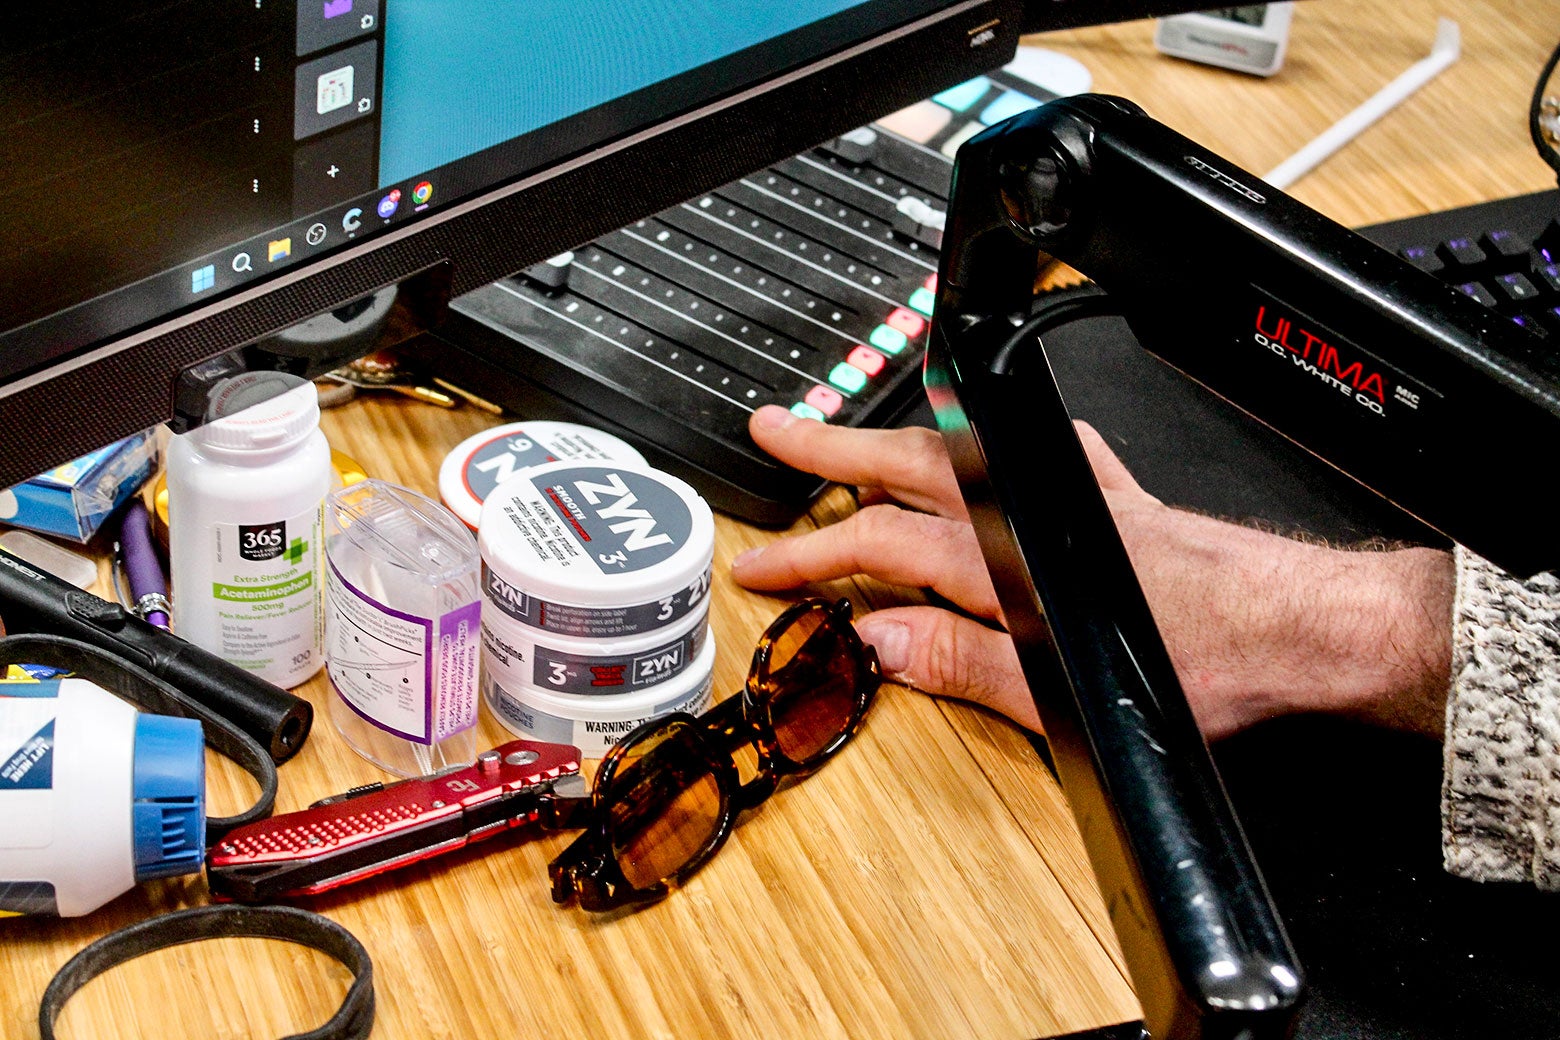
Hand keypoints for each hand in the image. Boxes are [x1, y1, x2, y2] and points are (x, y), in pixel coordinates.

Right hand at [732, 405, 1454, 739]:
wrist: (1293, 625)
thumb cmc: (1206, 658)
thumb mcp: (1066, 689)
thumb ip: (965, 662)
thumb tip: (881, 640)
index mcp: (1009, 558)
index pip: (881, 545)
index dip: (811, 557)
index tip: (764, 568)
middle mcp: (1032, 510)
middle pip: (906, 467)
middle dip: (830, 451)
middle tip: (776, 433)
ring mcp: (1068, 493)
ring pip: (956, 449)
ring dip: (891, 440)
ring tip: (846, 436)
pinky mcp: (1109, 493)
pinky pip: (1027, 445)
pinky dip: (985, 432)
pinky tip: (979, 433)